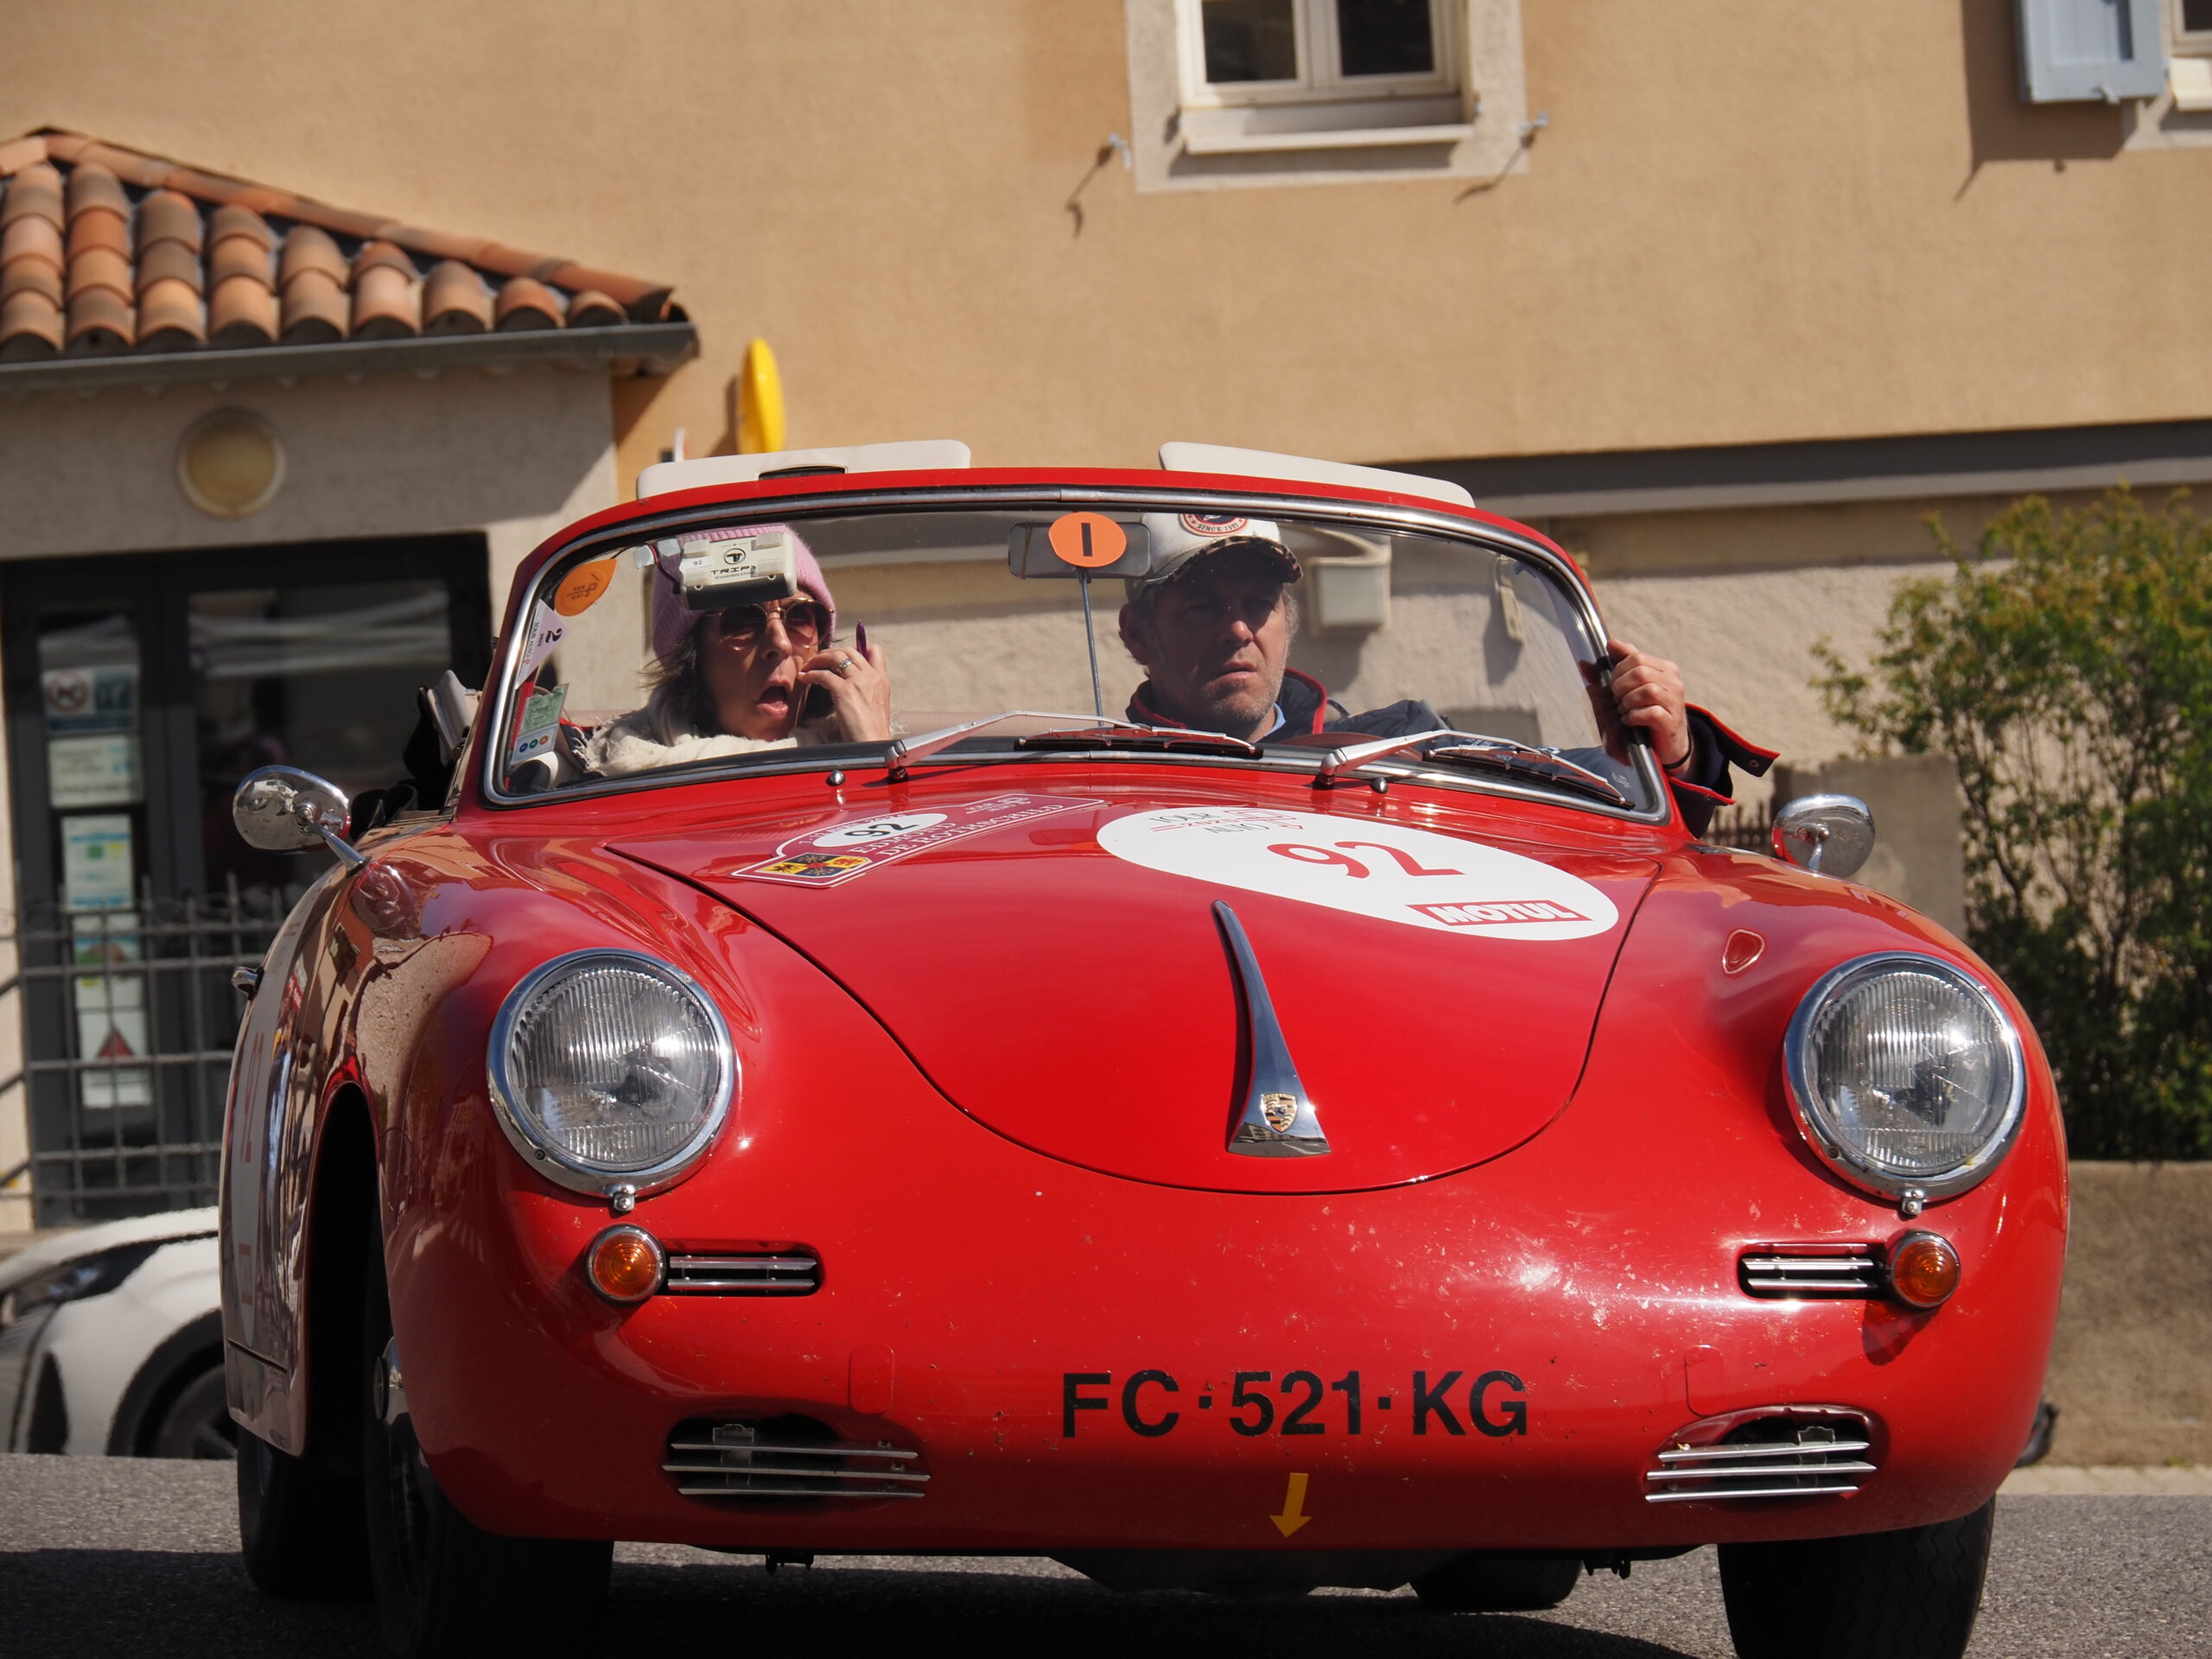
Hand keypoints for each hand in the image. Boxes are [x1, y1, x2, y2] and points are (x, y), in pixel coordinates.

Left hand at [800, 635, 892, 742]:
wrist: (873, 743)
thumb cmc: (873, 731)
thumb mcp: (878, 705)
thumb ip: (869, 691)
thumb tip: (853, 688)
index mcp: (881, 679)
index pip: (876, 651)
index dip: (858, 648)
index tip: (843, 655)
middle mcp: (871, 676)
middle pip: (849, 651)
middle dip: (831, 652)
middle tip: (819, 659)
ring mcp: (857, 681)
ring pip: (835, 657)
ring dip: (818, 659)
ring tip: (808, 666)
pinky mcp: (844, 691)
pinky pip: (823, 675)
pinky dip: (811, 674)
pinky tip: (804, 678)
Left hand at [1606, 640, 1692, 770]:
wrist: (1668, 742)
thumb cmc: (1648, 710)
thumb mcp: (1635, 685)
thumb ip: (1622, 664)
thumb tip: (1609, 643)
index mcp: (1666, 668)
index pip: (1636, 657)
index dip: (1618, 670)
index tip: (1613, 684)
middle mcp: (1674, 682)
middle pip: (1640, 672)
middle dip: (1620, 686)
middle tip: (1617, 698)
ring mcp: (1675, 702)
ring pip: (1648, 690)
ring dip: (1627, 702)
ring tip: (1624, 709)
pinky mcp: (1672, 722)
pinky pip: (1651, 713)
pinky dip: (1634, 717)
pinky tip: (1630, 720)